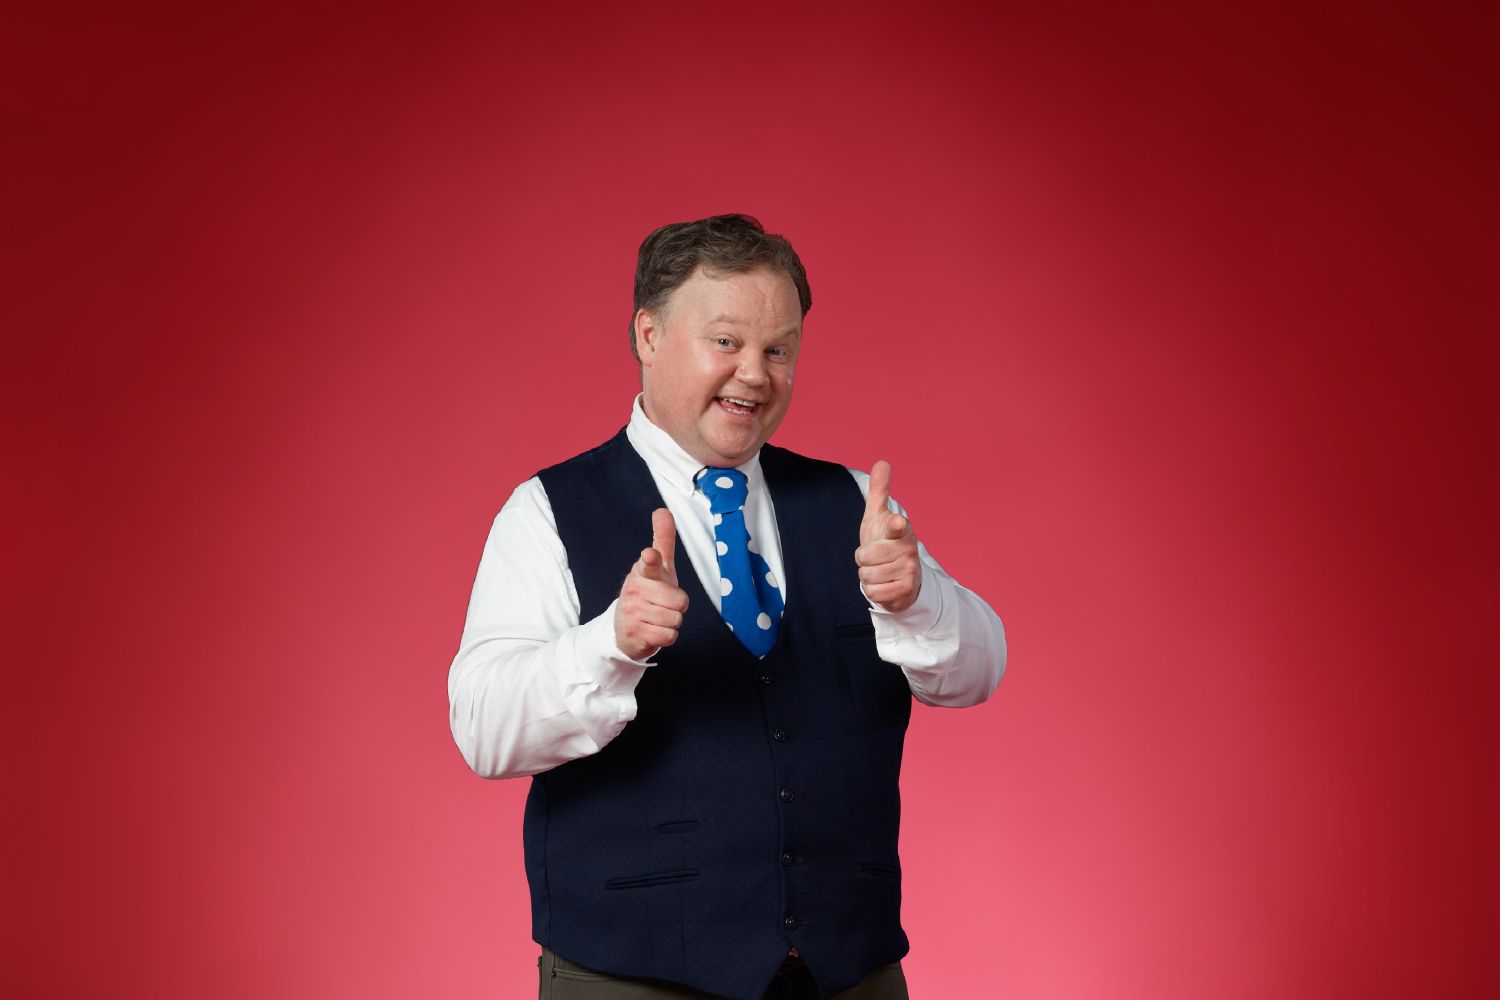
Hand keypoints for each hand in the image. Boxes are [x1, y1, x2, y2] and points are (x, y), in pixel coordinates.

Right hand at [614, 508, 689, 659]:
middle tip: (664, 603)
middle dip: (678, 606)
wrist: (624, 628)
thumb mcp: (658, 567)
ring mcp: (633, 612)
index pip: (649, 564)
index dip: (651, 559)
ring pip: (676, 619)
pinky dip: (667, 636)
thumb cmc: (648, 592)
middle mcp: (636, 590)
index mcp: (643, 572)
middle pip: (680, 601)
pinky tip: (655, 630)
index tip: (650, 555)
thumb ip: (663, 540)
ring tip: (659, 617)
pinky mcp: (635, 634)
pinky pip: (669, 636)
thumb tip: (662, 510)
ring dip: (672, 621)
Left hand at [856, 460, 921, 612]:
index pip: (896, 526)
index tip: (896, 522)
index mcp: (899, 529)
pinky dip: (873, 591)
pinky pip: (873, 593)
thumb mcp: (878, 517)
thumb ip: (879, 491)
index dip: (895, 524)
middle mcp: (907, 548)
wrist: (901, 575)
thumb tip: (883, 462)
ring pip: (866, 576)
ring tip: (879, 570)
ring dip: (867, 576)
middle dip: (862, 559)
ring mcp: (909, 570)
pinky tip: (884, 585)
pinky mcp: (905, 590)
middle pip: (865, 557)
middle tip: (874, 557)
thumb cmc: (886, 542)